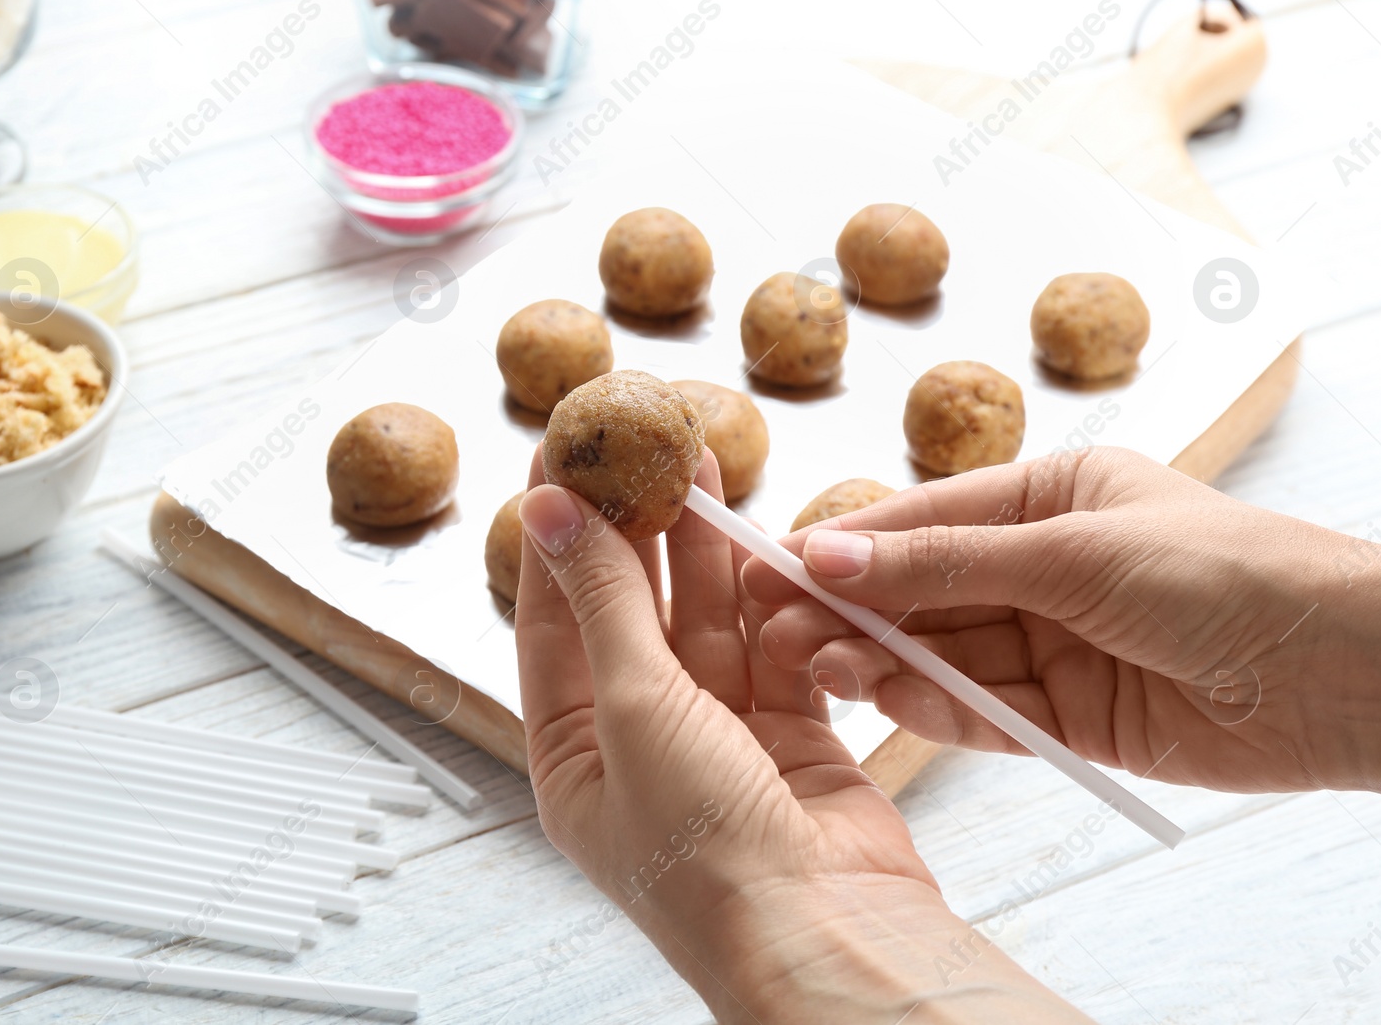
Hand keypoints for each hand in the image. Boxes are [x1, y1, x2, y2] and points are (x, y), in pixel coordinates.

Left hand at [515, 449, 1091, 1023]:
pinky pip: (775, 650)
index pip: (553, 622)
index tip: (560, 455)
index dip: (558, 535)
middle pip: (631, 614)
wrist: (828, 935)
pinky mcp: (791, 739)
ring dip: (706, 552)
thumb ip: (605, 601)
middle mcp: (641, 749)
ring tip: (701, 468)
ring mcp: (719, 743)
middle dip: (637, 529)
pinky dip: (775, 603)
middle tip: (641, 445)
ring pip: (707, 624)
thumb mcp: (634, 709)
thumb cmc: (707, 857)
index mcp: (575, 759)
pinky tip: (766, 547)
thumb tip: (552, 513)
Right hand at [743, 447, 1380, 799]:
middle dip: (850, 610)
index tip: (770, 566)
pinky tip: (886, 701)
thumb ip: (939, 564)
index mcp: (1050, 496)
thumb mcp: (1065, 552)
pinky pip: (983, 710)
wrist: (1337, 672)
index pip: (923, 519)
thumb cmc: (1225, 573)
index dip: (846, 545)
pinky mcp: (1070, 716)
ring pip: (943, 653)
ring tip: (819, 669)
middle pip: (923, 591)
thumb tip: (827, 553)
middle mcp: (1045, 567)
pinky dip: (934, 709)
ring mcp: (1056, 643)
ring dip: (880, 662)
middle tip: (773, 630)